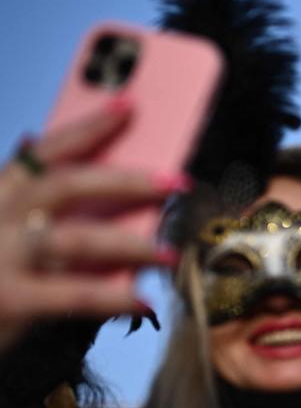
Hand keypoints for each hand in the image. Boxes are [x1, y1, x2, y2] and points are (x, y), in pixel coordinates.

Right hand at [0, 100, 183, 352]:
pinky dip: (115, 298)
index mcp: (0, 194)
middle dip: (126, 180)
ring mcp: (2, 256)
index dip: (88, 126)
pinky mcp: (11, 299)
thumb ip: (44, 207)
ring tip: (169, 253)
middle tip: (175, 182)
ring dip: (132, 245)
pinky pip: (76, 296)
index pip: (47, 150)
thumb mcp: (11, 232)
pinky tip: (144, 302)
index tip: (129, 105)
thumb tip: (85, 170)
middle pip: (65, 185)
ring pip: (76, 239)